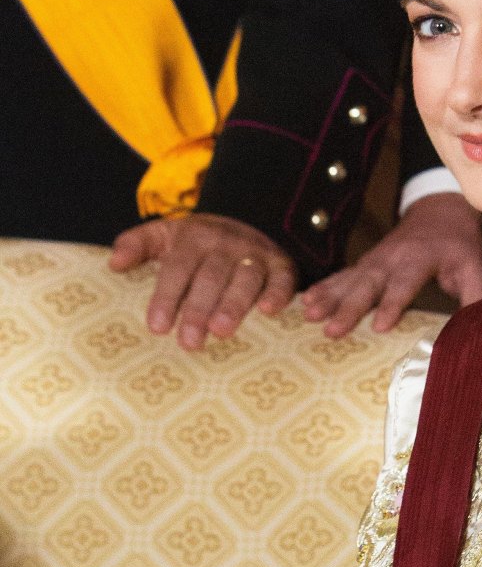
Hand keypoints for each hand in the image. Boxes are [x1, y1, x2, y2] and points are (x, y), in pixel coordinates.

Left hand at [110, 213, 295, 350]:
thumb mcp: (165, 235)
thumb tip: (114, 264)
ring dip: (234, 305)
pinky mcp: (282, 265)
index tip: (157, 327)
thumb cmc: (198, 244)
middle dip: (198, 309)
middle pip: (210, 277)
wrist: (246, 224)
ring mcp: (255, 254)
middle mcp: (225, 244)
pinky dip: (278, 293)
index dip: (167, 296)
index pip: (177, 268)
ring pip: (244, 279)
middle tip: (189, 341)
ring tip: (221, 331)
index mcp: (193, 238)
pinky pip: (282, 279)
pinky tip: (268, 311)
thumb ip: (137, 245)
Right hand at [302, 191, 481, 338]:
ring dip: (328, 297)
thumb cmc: (460, 245)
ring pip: (349, 279)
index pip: (405, 284)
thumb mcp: (475, 267)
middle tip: (331, 330)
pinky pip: (342, 276)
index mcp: (420, 258)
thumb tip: (478, 328)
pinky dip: (323, 288)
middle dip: (349, 307)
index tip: (379, 327)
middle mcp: (392, 257)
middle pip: (368, 284)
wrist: (441, 210)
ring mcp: (375, 259)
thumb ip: (475, 297)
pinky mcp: (366, 263)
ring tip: (309, 315)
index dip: (392, 304)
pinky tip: (305, 302)